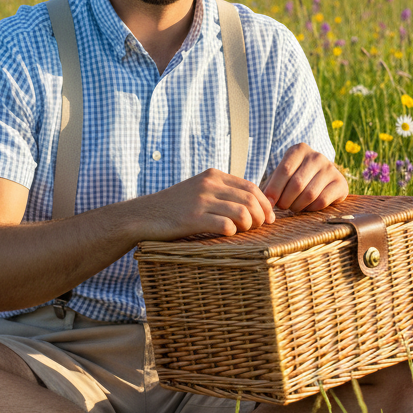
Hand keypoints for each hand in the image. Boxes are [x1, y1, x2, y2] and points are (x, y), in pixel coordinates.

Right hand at [135, 169, 274, 240]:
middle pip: (251, 199)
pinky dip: (233, 233)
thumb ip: (222, 192)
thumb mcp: (199, 190)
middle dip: (261, 217)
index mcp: (213, 175)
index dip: (265, 204)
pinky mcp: (192, 218)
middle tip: (259, 228)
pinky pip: (226, 226)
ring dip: (249, 226)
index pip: (251, 187)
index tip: (268, 218)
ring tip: (243, 233)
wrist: (144, 215)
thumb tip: (254, 204)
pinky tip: (227, 236)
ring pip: (242, 212)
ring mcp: (200, 201)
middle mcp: (209, 185)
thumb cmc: (175, 208)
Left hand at [263, 143, 347, 212]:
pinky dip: (311, 208)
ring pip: (310, 194)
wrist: (322, 178)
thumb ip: (272, 186)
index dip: (274, 189)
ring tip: (293, 207)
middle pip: (297, 184)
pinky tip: (307, 207)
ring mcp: (331, 169)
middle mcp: (317, 156)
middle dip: (285, 200)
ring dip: (297, 206)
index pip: (284, 170)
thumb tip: (266, 203)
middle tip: (282, 207)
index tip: (268, 203)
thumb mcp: (283, 175)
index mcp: (299, 150)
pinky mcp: (341, 183)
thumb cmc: (295, 177)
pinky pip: (322, 201)